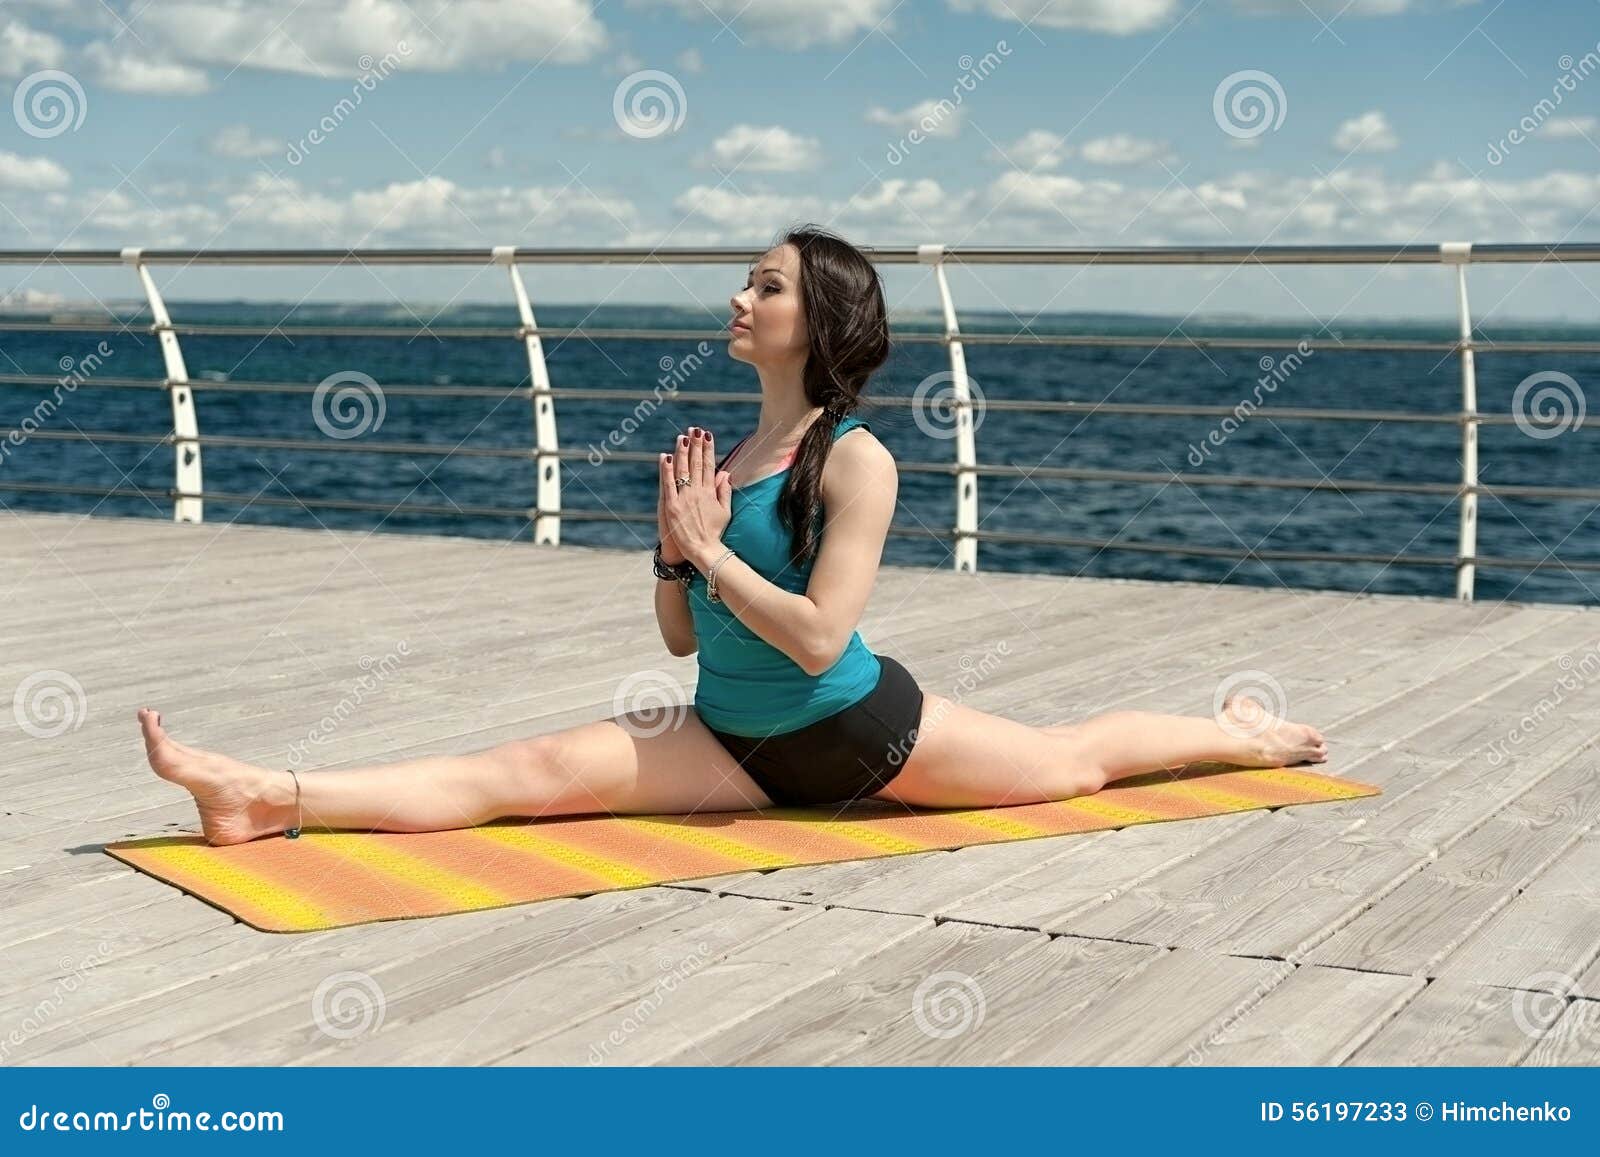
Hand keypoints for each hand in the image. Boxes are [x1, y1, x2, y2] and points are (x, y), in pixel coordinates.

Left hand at [660, 426, 731, 568]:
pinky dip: (666, 470)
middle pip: (697, 463)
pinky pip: (668, 484)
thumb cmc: (714, 533)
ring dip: (682, 452)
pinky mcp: (672, 506)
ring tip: (682, 436)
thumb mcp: (725, 511)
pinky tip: (665, 456)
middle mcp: (698, 492)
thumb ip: (724, 491)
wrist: (703, 550)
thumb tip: (725, 473)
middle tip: (695, 429)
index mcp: (710, 492)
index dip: (708, 449)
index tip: (707, 435)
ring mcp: (684, 498)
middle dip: (696, 445)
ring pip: (682, 470)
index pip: (710, 465)